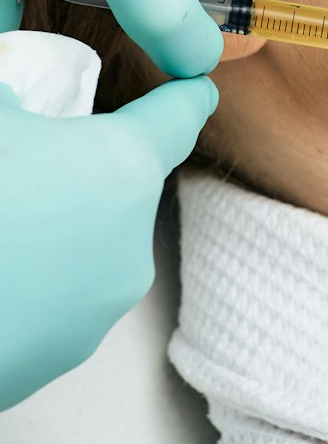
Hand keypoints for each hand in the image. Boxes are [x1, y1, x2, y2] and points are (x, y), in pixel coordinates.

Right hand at [0, 75, 217, 409]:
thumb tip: (16, 96)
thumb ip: (10, 93)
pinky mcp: (65, 354)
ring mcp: (102, 304)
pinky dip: (30, 280)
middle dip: (79, 169)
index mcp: (120, 166)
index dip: (182, 96)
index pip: (177, 115)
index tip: (193, 90)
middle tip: (21, 165)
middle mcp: (131, 237)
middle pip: (121, 183)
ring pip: (89, 242)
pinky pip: (58, 296)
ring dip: (54, 227)